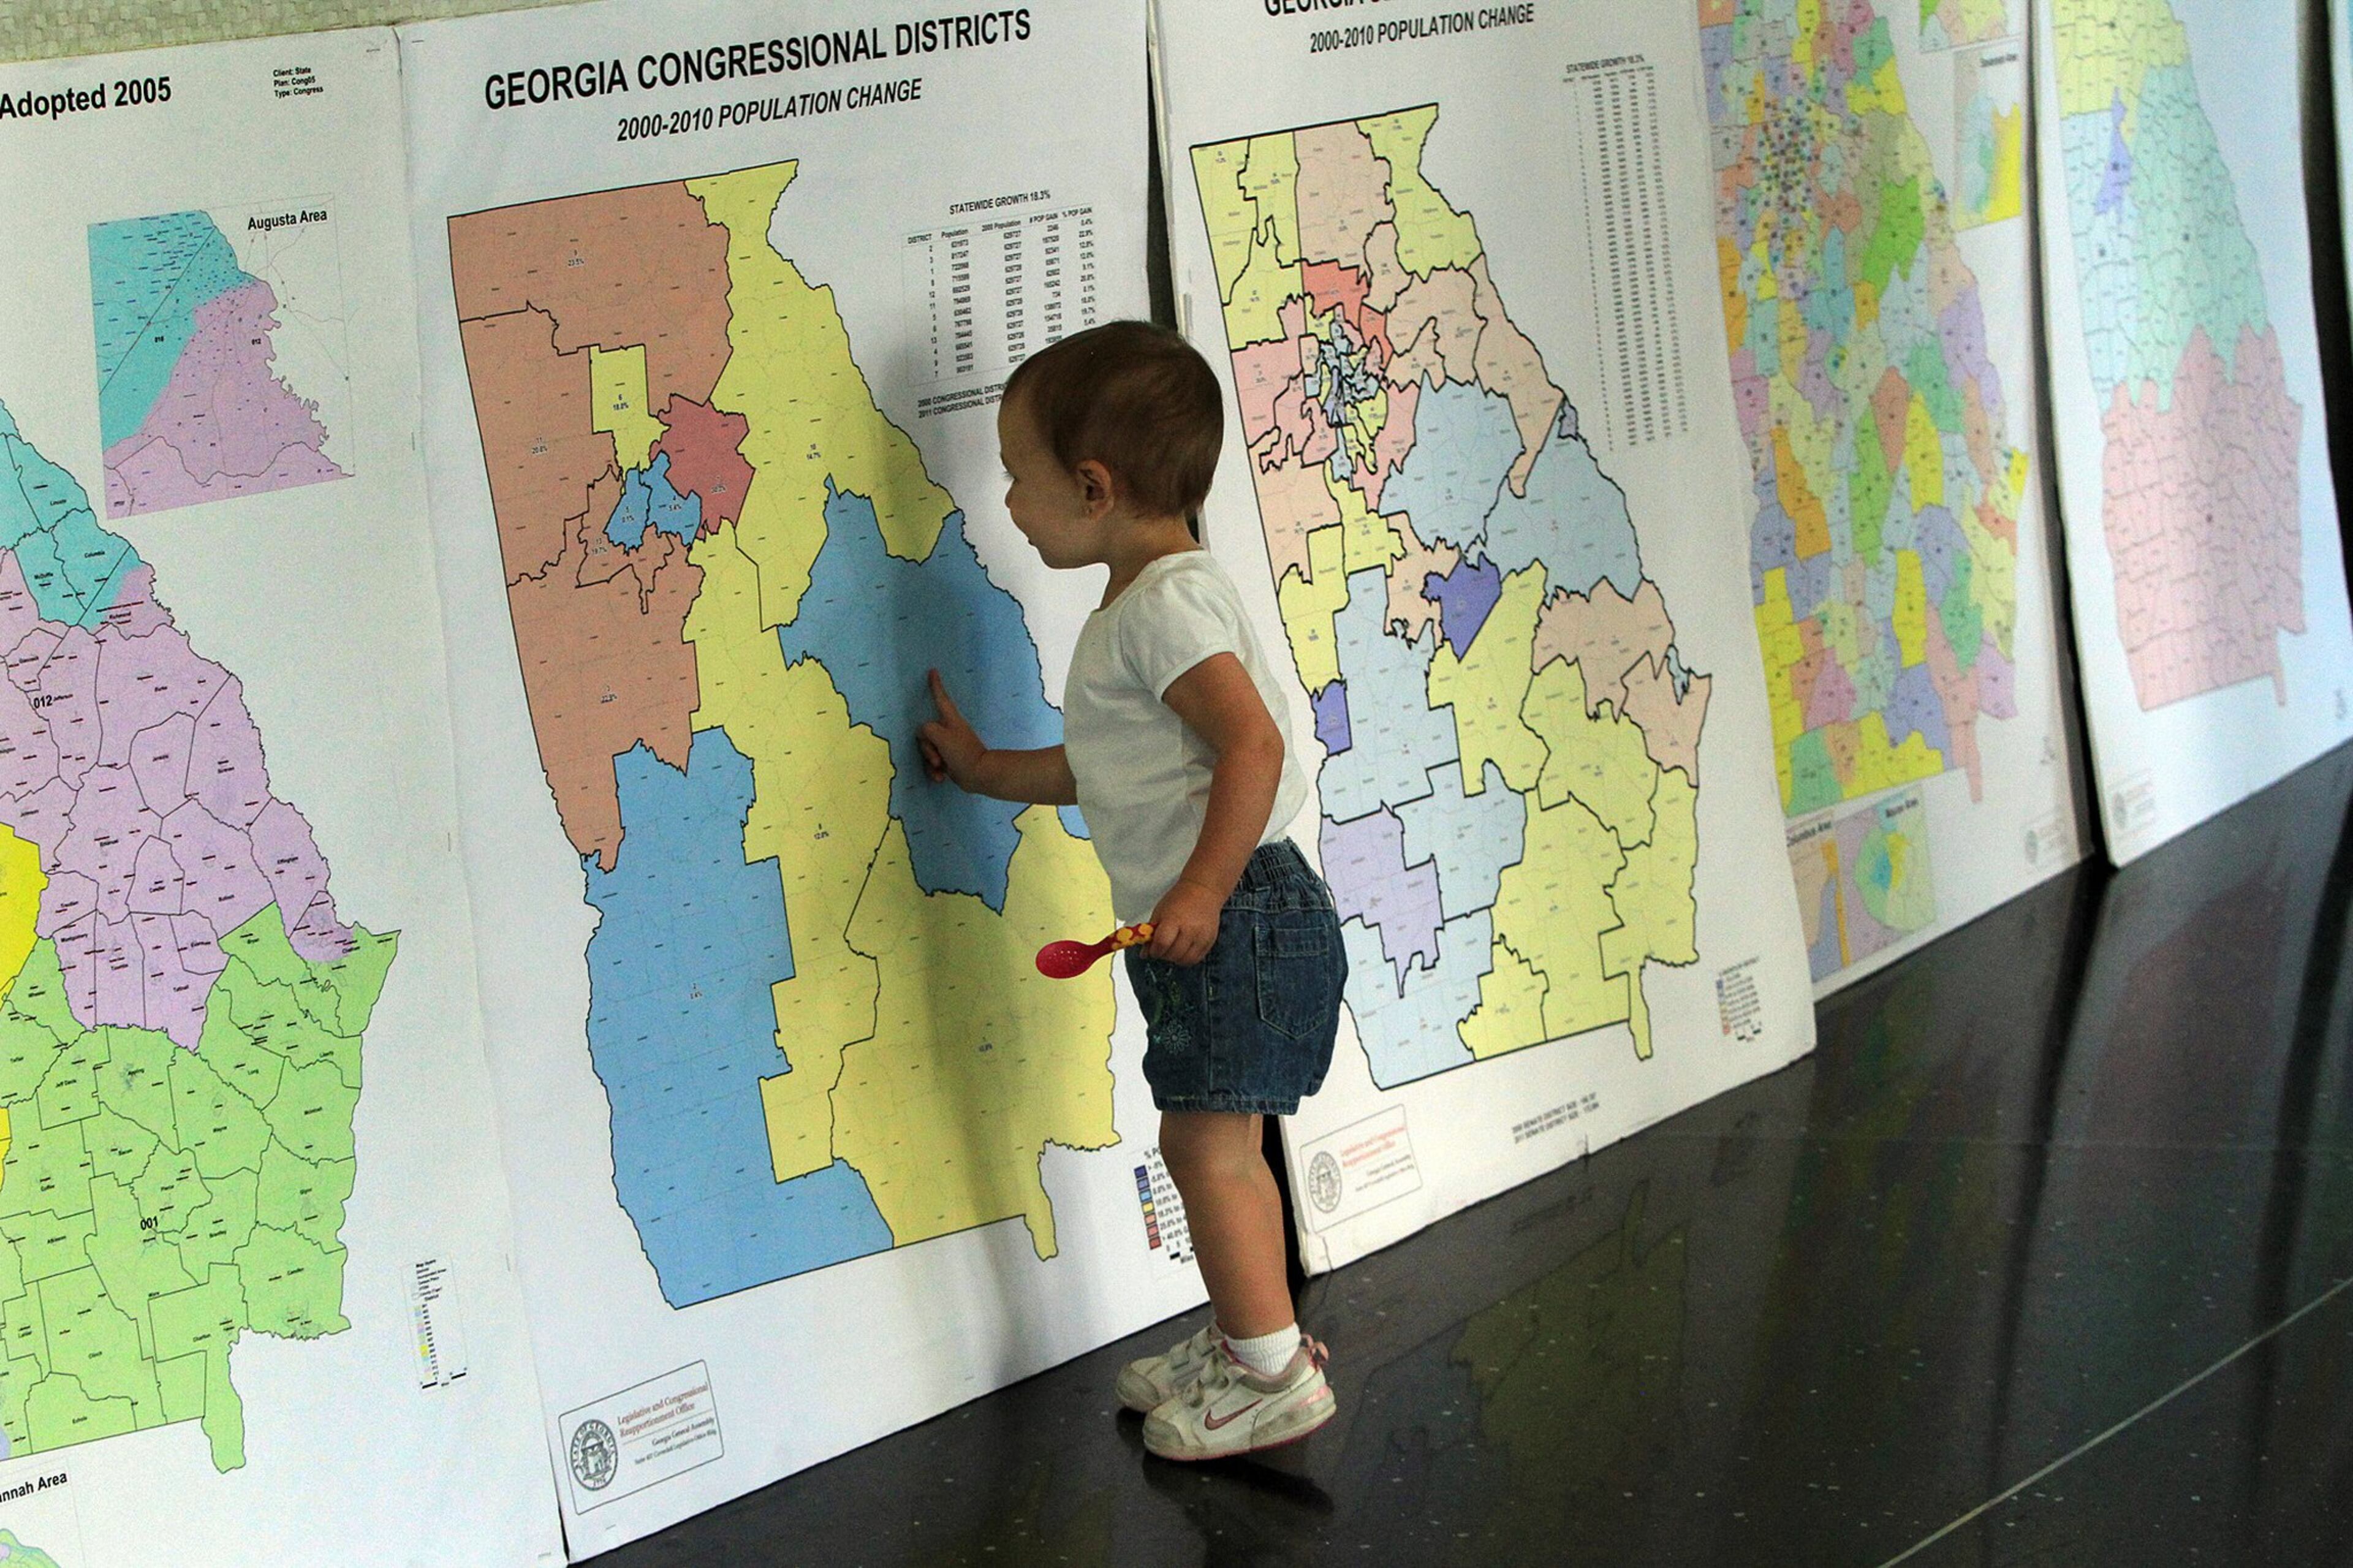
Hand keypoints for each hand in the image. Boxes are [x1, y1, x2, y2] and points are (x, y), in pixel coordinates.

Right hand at [918, 669, 985, 790]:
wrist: (980, 775)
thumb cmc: (963, 752)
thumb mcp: (942, 737)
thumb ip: (928, 730)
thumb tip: (925, 734)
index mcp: (950, 720)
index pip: (941, 699)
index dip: (936, 685)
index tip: (933, 671)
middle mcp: (948, 730)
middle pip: (926, 734)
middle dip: (927, 749)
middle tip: (937, 759)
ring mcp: (949, 746)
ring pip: (928, 751)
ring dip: (930, 763)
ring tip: (941, 770)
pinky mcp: (949, 760)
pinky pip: (933, 764)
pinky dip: (935, 772)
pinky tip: (942, 778)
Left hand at [1146, 879, 1223, 966]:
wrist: (1203, 891)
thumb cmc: (1180, 899)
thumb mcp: (1160, 912)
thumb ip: (1151, 934)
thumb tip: (1145, 954)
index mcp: (1174, 919)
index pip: (1162, 944)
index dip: (1154, 951)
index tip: (1153, 950)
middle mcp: (1190, 929)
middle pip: (1173, 954)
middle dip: (1164, 955)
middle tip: (1162, 949)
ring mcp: (1202, 936)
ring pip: (1185, 960)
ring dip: (1175, 958)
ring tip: (1173, 949)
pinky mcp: (1210, 941)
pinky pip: (1196, 959)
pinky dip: (1187, 958)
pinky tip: (1183, 949)